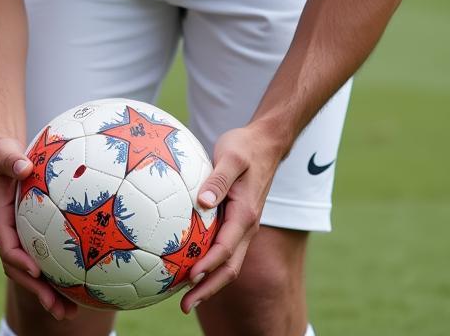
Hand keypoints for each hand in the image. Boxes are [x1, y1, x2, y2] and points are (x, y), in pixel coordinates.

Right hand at [0, 137, 77, 321]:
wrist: (4, 159)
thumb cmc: (4, 155)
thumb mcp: (4, 154)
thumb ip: (12, 160)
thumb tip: (24, 167)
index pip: (8, 248)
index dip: (21, 262)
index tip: (37, 271)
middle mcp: (9, 236)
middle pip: (21, 270)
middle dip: (38, 291)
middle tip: (59, 308)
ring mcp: (20, 240)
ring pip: (33, 273)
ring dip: (49, 294)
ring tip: (72, 313)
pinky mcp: (32, 239)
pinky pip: (45, 261)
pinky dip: (58, 277)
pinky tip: (80, 288)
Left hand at [180, 123, 283, 313]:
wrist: (265, 143)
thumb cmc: (244, 147)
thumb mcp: (230, 157)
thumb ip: (217, 180)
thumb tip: (201, 203)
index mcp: (245, 214)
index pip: (226, 249)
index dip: (209, 266)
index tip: (190, 278)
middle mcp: (246, 226)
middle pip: (228, 266)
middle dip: (208, 288)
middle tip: (184, 306)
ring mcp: (243, 226)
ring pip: (227, 261)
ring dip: (208, 281)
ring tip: (183, 295)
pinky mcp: (236, 220)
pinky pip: (223, 248)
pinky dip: (209, 262)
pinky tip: (187, 263)